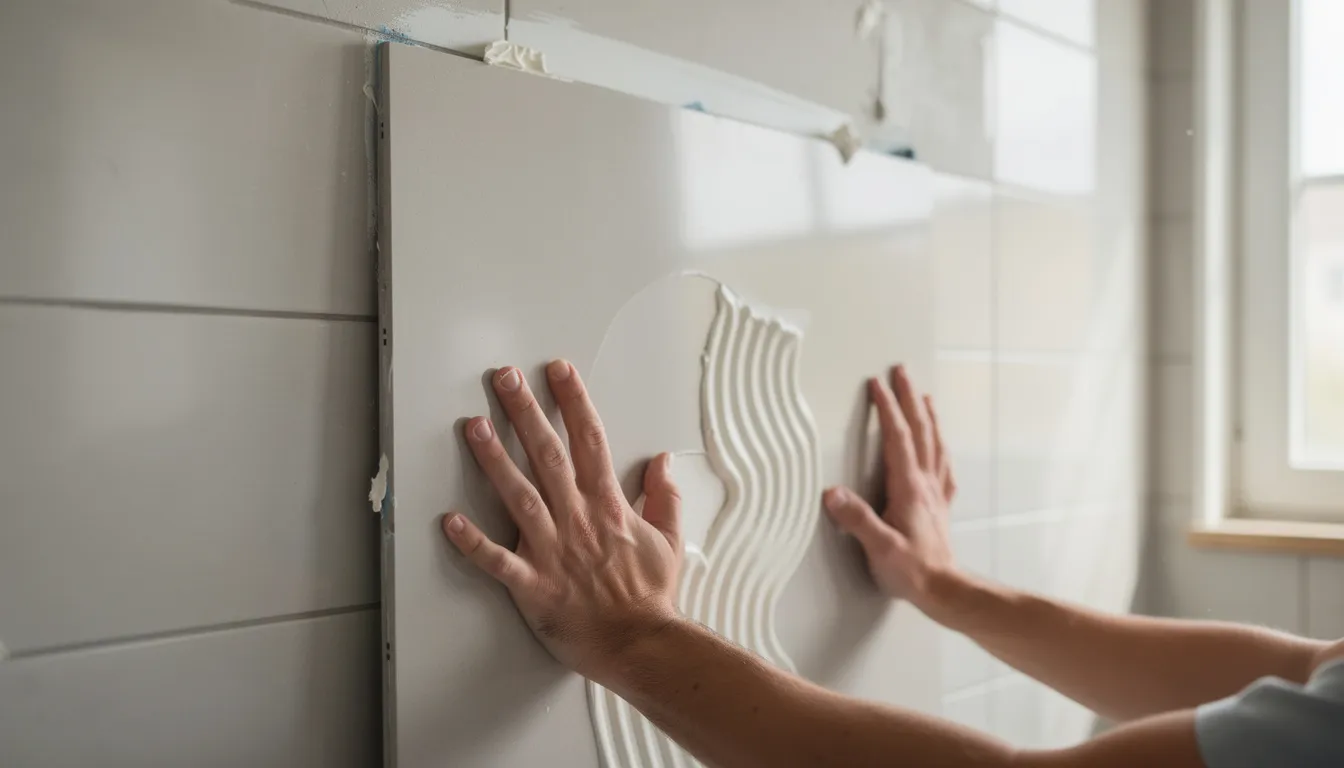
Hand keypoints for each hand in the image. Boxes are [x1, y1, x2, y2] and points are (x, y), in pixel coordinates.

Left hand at [442, 360, 682, 680]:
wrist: (642, 644)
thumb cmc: (651, 597)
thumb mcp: (669, 539)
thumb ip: (664, 497)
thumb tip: (662, 464)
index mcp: (609, 506)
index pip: (590, 440)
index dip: (573, 401)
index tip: (558, 371)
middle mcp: (579, 520)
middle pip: (549, 455)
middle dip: (526, 412)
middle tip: (505, 379)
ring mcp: (554, 550)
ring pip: (520, 495)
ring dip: (495, 459)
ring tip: (474, 427)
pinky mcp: (534, 585)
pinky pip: (498, 561)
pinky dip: (473, 543)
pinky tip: (450, 521)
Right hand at [822, 365, 956, 609]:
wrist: (945, 591)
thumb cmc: (913, 572)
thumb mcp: (879, 548)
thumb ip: (857, 519)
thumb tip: (832, 492)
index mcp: (909, 488)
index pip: (898, 438)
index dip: (888, 409)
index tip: (878, 385)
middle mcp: (926, 485)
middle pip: (920, 431)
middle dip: (910, 399)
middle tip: (903, 373)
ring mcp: (936, 494)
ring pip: (935, 444)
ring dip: (929, 417)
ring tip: (925, 397)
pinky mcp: (939, 507)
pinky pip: (943, 467)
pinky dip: (940, 448)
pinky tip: (940, 447)